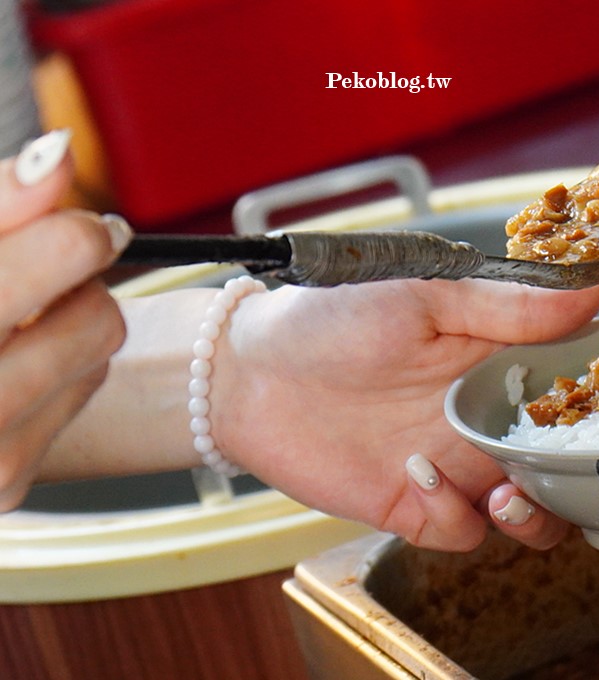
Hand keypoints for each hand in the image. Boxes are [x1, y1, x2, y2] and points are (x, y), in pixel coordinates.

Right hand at [0, 131, 130, 509]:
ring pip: (99, 355)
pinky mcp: (7, 484)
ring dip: (68, 324)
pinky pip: (80, 398)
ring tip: (9, 319)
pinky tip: (4, 366)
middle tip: (38, 270)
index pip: (66, 253)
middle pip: (98, 315)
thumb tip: (58, 156)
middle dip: (72, 283)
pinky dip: (57, 371)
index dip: (75, 229)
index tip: (68, 222)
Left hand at [217, 278, 598, 550]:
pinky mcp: (417, 506)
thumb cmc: (336, 318)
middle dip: (582, 479)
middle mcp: (488, 420)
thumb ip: (508, 305)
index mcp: (501, 364)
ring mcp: (456, 467)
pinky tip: (418, 473)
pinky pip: (460, 530)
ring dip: (534, 515)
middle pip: (566, 466)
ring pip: (530, 514)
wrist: (250, 373)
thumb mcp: (426, 298)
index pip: (577, 390)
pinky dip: (452, 514)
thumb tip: (595, 286)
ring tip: (508, 493)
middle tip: (577, 470)